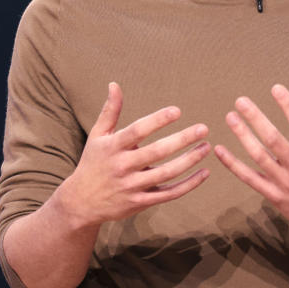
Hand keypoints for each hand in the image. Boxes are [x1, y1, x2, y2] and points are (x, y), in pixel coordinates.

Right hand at [58, 82, 210, 228]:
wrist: (82, 202)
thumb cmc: (93, 162)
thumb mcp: (97, 136)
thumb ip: (110, 111)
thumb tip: (114, 84)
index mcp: (112, 147)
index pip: (137, 131)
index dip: (157, 120)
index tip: (177, 111)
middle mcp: (122, 166)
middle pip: (156, 152)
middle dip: (182, 140)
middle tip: (203, 128)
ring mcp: (132, 186)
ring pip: (166, 173)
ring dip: (189, 161)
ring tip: (206, 147)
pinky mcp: (141, 203)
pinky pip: (169, 194)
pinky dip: (188, 184)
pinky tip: (204, 173)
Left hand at [214, 84, 288, 242]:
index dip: (287, 105)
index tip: (275, 88)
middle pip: (272, 139)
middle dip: (255, 118)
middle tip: (241, 100)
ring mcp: (285, 183)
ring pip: (258, 156)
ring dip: (242, 136)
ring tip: (230, 117)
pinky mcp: (274, 196)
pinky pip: (249, 179)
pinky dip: (233, 165)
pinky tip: (219, 150)